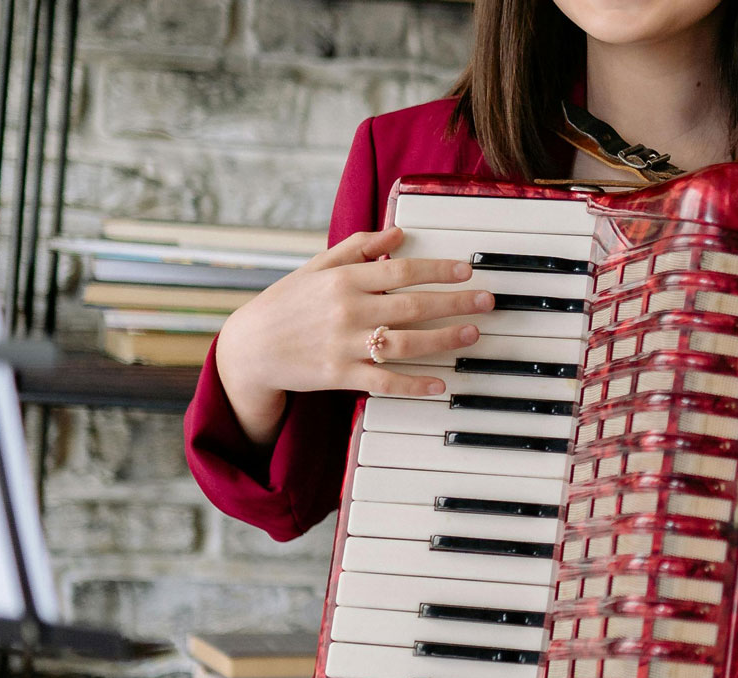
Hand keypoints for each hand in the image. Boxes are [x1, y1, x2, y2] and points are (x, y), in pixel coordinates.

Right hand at [215, 228, 492, 445]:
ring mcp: (343, 344)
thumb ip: (358, 247)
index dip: (438, 270)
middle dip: (455, 303)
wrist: (250, 348)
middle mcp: (347, 310)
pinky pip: (384, 382)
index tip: (466, 270)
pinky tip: (439, 383)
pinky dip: (413, 384)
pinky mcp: (339, 375)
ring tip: (472, 335)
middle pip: (412, 304)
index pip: (401, 270)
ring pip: (404, 343)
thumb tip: (398, 233)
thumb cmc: (288, 303)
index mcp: (344, 279)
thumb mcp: (318, 266)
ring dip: (443, 339)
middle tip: (486, 302)